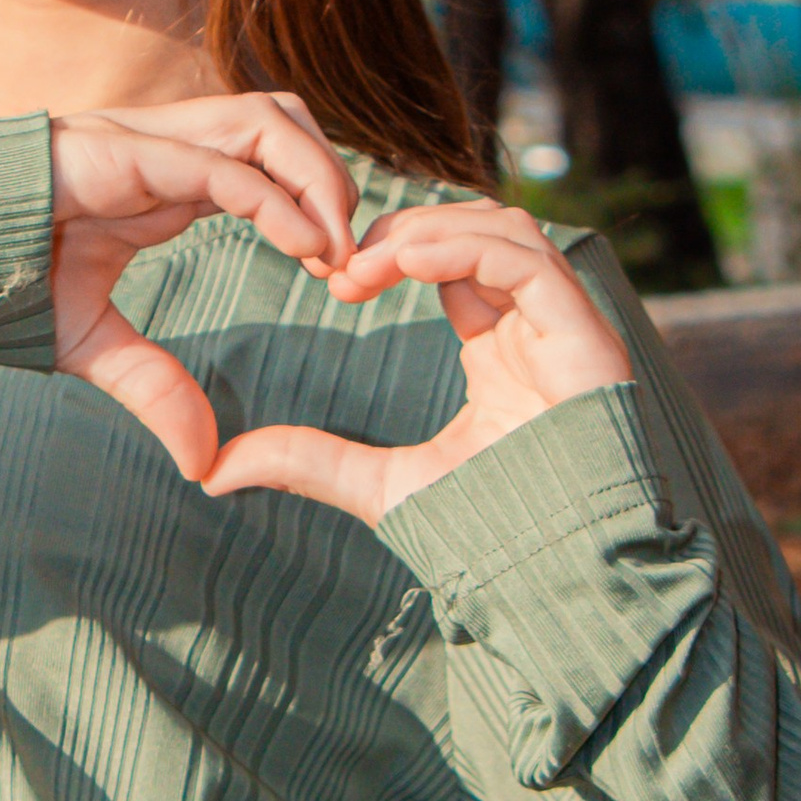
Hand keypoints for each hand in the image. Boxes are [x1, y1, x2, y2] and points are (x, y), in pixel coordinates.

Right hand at [49, 95, 358, 479]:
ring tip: (335, 250)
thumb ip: (152, 388)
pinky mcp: (123, 151)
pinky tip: (305, 249)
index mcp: (164, 176)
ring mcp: (145, 140)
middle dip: (330, 177)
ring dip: (317, 178)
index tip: (338, 272)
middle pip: (280, 118)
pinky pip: (220, 166)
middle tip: (351, 257)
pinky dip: (275, 202)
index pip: (264, 157)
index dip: (314, 203)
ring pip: (264, 120)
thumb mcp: (92, 344)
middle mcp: (165, 144)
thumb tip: (202, 462)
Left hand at [202, 200, 632, 523]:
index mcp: (497, 348)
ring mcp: (564, 326)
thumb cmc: (494, 533)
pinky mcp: (586, 333)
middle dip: (405, 231)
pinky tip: (410, 264)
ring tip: (367, 263)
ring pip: (505, 229)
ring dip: (429, 232)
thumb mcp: (382, 487)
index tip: (334, 279)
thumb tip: (214, 471)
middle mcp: (534, 327)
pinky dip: (467, 249)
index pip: (450, 260)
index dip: (391, 252)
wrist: (565, 572)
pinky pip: (529, 261)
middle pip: (477, 228)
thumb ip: (309, 463)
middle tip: (343, 262)